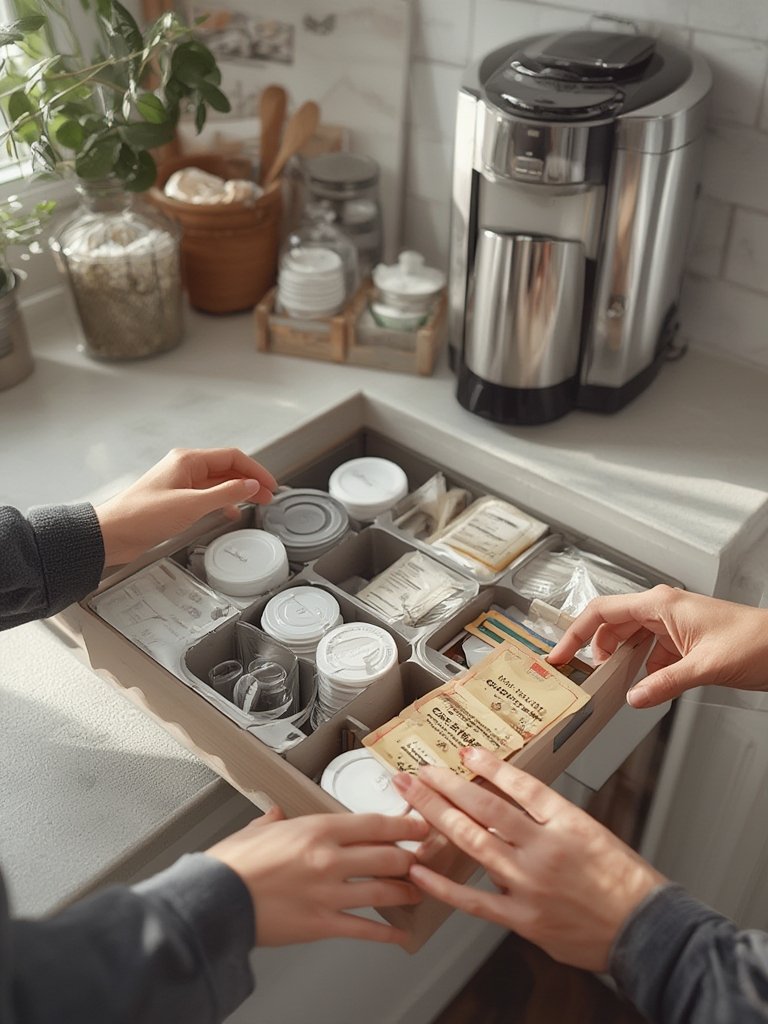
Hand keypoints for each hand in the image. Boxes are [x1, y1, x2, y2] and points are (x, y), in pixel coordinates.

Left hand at [95, 447, 277, 564]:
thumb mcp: (191, 505)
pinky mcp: (176, 500)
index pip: (232, 457)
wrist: (113, 533)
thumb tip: (249, 485)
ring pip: (218, 483)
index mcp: (188, 461)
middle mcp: (185, 468)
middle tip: (267, 496)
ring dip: (237, 492)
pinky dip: (222, 503)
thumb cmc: (142, 516)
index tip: (270, 485)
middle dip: (249, 481)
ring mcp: (180, 484)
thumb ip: (225, 494)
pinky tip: (229, 513)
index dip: (255, 471)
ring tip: (255, 503)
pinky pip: (206, 496)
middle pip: (227, 469)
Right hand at [206, 806, 430, 946]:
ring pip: (383, 890)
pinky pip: (364, 928)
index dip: (403, 824)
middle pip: (388, 856)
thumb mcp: (256, 830)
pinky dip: (387, 933)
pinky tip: (399, 934)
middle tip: (422, 858)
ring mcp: (329, 893)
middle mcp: (329, 859)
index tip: (417, 824)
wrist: (214, 900)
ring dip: (406, 891)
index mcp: (317, 829)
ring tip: (417, 891)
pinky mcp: (322, 924)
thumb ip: (273, 820)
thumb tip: (276, 814)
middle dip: (411, 858)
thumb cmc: (232, 865)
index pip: (374, 823)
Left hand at [393, 749, 663, 971]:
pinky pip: (473, 900)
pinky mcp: (523, 918)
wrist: (646, 931)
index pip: (521, 785)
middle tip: (421, 769)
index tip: (467, 752)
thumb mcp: (592, 834)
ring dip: (438, 816)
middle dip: (447, 785)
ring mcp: (530, 884)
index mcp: (567, 822)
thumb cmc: (624, 883)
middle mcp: (545, 849)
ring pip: (474, 842)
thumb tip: (508, 809)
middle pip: (486, 808)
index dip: (491, 766)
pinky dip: (443, 885)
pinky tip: (419, 869)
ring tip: (414, 797)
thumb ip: (549, 822)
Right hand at [548, 584, 767, 707]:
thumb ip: (664, 683)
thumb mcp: (705, 667)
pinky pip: (651, 651)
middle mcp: (663, 608)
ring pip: (631, 638)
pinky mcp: (684, 639)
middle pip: (612, 625)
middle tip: (582, 674)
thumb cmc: (757, 641)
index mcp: (661, 604)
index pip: (602, 612)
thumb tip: (634, 697)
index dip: (575, 632)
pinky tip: (643, 686)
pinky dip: (642, 668)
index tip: (559, 653)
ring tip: (610, 681)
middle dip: (595, 649)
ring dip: (620, 660)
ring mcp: (673, 623)